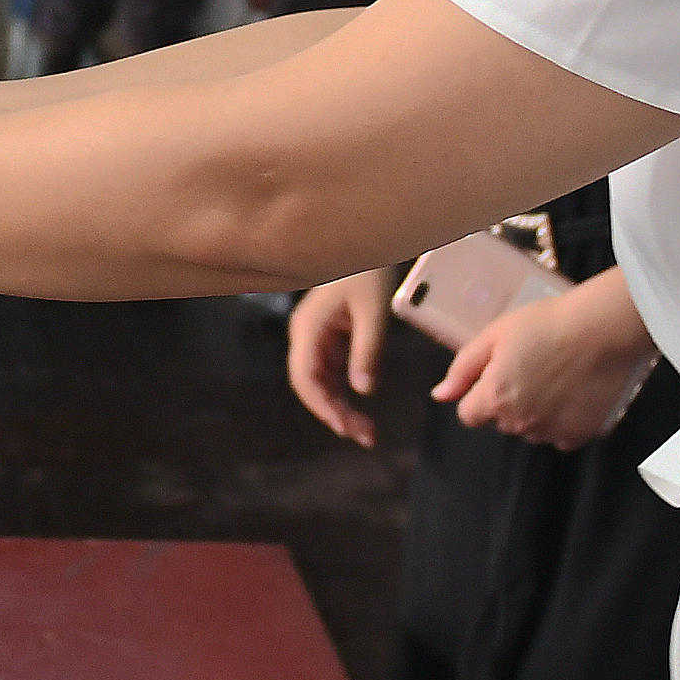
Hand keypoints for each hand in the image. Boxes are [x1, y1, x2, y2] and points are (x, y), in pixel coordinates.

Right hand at [283, 270, 393, 446]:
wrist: (371, 243)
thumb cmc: (370, 272)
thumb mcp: (373, 311)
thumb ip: (368, 350)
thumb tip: (364, 389)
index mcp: (308, 327)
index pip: (305, 377)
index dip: (322, 405)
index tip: (344, 426)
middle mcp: (306, 335)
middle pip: (311, 385)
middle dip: (334, 413)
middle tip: (364, 436)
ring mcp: (316, 337)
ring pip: (321, 382)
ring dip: (340, 406)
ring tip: (366, 430)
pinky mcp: (330, 337)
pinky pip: (332, 372)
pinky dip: (345, 391)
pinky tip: (361, 406)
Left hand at [435, 283, 653, 450]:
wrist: (603, 328)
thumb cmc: (549, 324)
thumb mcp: (494, 335)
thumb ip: (462, 369)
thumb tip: (441, 395)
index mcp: (496, 397)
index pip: (470, 414)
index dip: (479, 394)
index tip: (497, 375)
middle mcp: (521, 421)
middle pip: (502, 421)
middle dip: (509, 400)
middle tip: (532, 367)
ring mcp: (552, 430)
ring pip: (531, 429)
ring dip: (536, 412)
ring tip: (555, 377)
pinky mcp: (581, 433)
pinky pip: (561, 436)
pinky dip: (563, 421)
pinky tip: (572, 393)